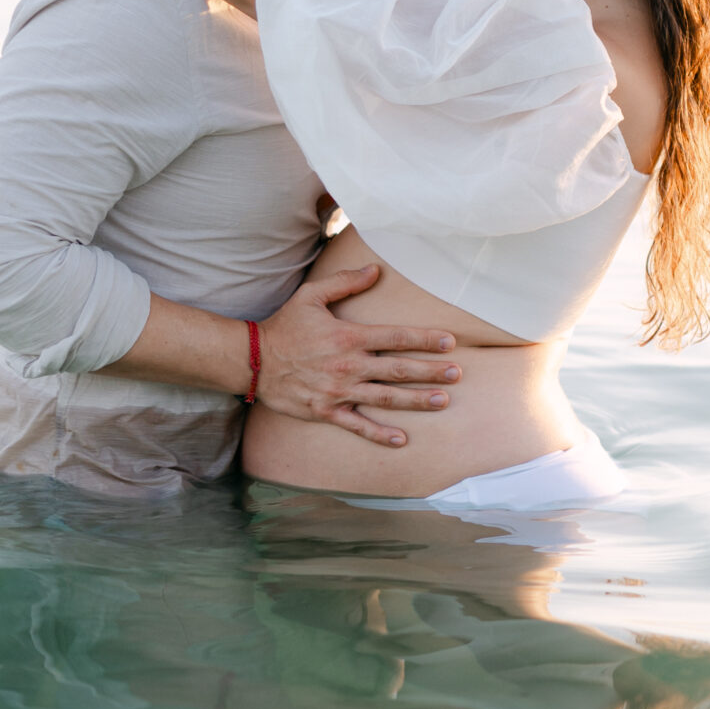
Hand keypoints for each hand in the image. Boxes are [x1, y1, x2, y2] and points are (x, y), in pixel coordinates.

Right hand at [256, 264, 462, 445]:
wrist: (252, 361)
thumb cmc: (284, 326)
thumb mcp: (311, 296)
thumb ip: (345, 281)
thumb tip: (375, 269)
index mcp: (349, 336)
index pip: (396, 337)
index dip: (425, 339)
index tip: (450, 342)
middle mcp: (349, 365)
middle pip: (398, 369)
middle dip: (430, 372)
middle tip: (457, 374)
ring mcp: (339, 391)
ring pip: (385, 398)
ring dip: (416, 401)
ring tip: (442, 401)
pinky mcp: (327, 411)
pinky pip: (357, 425)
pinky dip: (379, 433)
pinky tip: (401, 439)